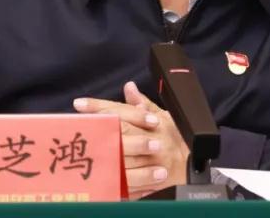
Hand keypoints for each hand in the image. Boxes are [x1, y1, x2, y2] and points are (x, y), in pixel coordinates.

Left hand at [73, 81, 189, 198]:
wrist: (194, 167)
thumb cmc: (178, 139)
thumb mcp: (165, 118)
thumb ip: (143, 104)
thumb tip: (129, 87)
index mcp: (154, 124)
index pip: (123, 112)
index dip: (100, 107)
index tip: (79, 104)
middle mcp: (152, 143)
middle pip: (119, 133)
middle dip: (96, 128)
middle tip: (74, 125)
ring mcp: (149, 165)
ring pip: (120, 158)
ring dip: (99, 154)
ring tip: (79, 150)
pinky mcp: (147, 183)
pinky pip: (127, 183)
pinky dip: (111, 181)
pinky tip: (94, 177)